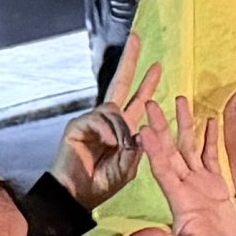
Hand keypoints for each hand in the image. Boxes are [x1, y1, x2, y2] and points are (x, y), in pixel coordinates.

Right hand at [55, 63, 147, 207]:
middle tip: (137, 39)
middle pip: (120, 85)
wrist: (77, 196)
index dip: (147, 84)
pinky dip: (108, 131)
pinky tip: (110, 142)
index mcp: (122, 130)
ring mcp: (92, 122)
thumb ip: (136, 149)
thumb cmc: (102, 185)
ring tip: (118, 146)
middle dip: (129, 62)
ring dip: (120, 127)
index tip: (158, 66)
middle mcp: (108, 121)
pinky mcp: (78, 126)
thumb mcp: (128, 168)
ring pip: (113, 109)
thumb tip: (140, 130)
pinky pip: (98, 120)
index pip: (137, 100)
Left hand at [117, 79, 235, 235]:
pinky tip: (210, 120)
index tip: (144, 126)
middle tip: (152, 101)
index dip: (153, 148)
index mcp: (177, 198)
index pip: (162, 167)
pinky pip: (212, 157)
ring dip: (185, 125)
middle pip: (172, 150)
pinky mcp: (217, 186)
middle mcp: (186, 186)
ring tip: (181, 100)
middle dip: (163, 126)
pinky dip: (210, 139)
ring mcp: (201, 184)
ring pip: (191, 148)